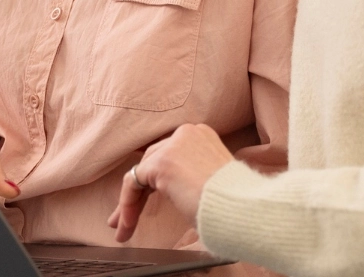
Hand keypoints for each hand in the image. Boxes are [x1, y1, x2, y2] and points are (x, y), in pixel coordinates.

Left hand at [108, 123, 233, 242]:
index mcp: (201, 137)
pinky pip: (133, 183)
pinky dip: (127, 205)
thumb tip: (178, 202)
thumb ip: (191, 181)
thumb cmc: (233, 204)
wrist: (241, 207)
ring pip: (140, 174)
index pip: (169, 156)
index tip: (145, 206)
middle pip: (152, 162)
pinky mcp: (161, 162)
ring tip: (122, 228)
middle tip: (125, 219)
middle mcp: (187, 134)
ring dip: (129, 204)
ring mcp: (173, 146)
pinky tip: (126, 224)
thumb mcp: (211, 185)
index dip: (154, 185)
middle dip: (137, 193)